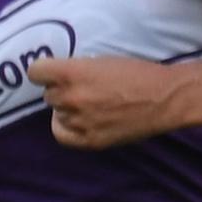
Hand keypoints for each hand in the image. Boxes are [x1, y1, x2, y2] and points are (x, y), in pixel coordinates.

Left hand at [24, 54, 179, 149]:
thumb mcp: (102, 61)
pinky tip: (77, 121)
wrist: (165, 98)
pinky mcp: (89, 140)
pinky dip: (66, 127)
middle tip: (83, 89)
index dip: (44, 72)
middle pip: (49, 95)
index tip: (51, 74)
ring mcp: (79, 121)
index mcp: (73, 73)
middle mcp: (71, 97)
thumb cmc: (138, 74)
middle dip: (62, 91)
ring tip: (90, 105)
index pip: (35, 72)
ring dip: (67, 109)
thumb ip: (76, 70)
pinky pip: (62, 134)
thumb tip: (59, 77)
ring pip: (56, 114)